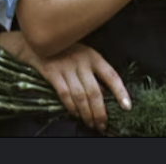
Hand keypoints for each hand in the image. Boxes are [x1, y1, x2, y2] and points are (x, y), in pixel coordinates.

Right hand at [0, 30, 129, 132]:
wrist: (38, 41)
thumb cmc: (65, 51)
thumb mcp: (83, 56)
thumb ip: (93, 74)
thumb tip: (105, 95)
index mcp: (93, 56)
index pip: (111, 76)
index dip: (120, 92)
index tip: (127, 107)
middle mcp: (82, 61)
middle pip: (95, 92)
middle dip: (100, 112)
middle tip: (102, 125)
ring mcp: (66, 67)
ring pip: (81, 96)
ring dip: (87, 114)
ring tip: (91, 124)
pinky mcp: (52, 72)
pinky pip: (65, 94)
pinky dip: (71, 107)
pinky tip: (76, 115)